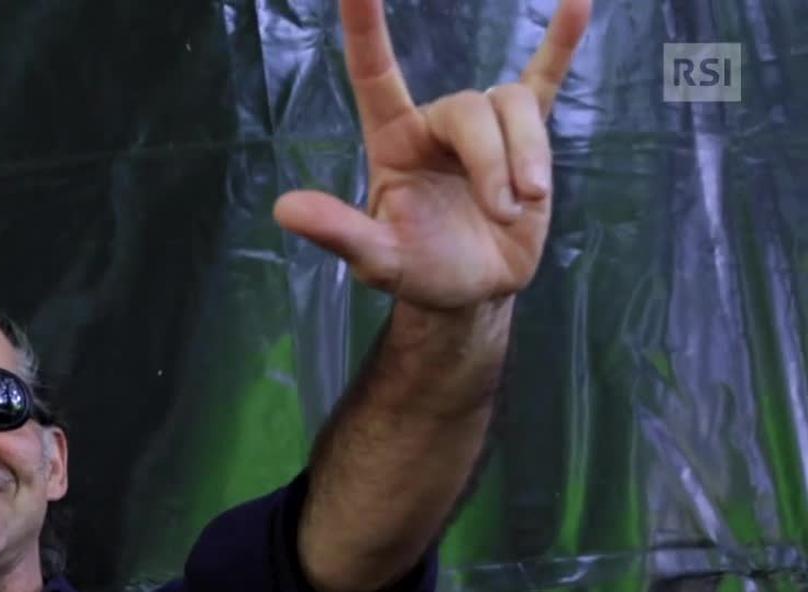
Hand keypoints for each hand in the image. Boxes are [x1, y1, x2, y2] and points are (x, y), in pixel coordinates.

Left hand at [273, 0, 590, 310]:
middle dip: (493, 162)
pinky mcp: (526, 141)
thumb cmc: (417, 269)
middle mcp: (434, 124)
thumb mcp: (376, 259)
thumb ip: (338, 232)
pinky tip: (578, 4)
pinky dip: (560, 47)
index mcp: (391, 139)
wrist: (471, 291)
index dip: (365, 28)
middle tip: (501, 214)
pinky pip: (544, 83)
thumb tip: (284, 209)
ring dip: (526, 157)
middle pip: (471, 108)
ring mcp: (483, 129)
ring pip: (514, 108)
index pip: (373, 72)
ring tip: (526, 206)